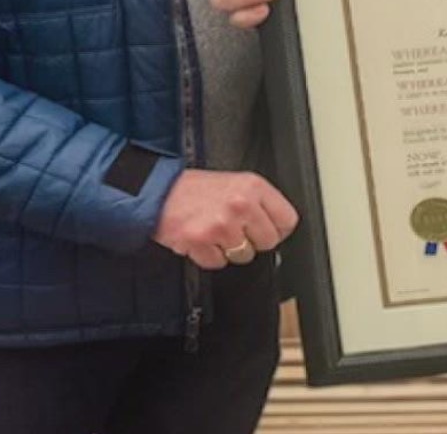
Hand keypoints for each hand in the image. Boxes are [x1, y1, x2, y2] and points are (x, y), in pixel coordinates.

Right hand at [151, 168, 298, 270]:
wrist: (159, 192)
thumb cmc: (195, 189)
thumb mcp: (235, 183)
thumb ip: (259, 203)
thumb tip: (280, 227)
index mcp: (253, 186)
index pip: (287, 220)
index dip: (275, 227)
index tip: (264, 227)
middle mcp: (240, 204)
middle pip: (269, 242)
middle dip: (252, 240)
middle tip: (233, 228)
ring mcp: (222, 224)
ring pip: (244, 255)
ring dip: (229, 249)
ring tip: (214, 230)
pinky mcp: (202, 241)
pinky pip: (218, 263)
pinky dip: (208, 255)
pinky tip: (201, 238)